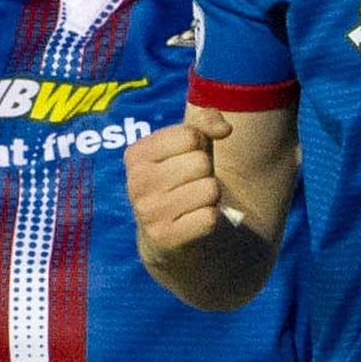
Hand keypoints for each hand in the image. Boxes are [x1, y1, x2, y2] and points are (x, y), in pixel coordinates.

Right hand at [126, 111, 240, 267]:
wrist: (168, 239)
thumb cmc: (182, 181)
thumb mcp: (189, 147)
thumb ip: (206, 122)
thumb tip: (224, 130)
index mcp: (136, 155)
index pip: (190, 136)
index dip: (201, 147)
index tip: (188, 160)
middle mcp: (136, 183)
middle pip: (201, 162)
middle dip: (206, 173)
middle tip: (192, 186)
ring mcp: (149, 212)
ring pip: (210, 189)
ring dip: (211, 196)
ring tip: (195, 203)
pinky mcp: (165, 239)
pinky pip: (210, 218)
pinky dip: (211, 219)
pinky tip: (195, 222)